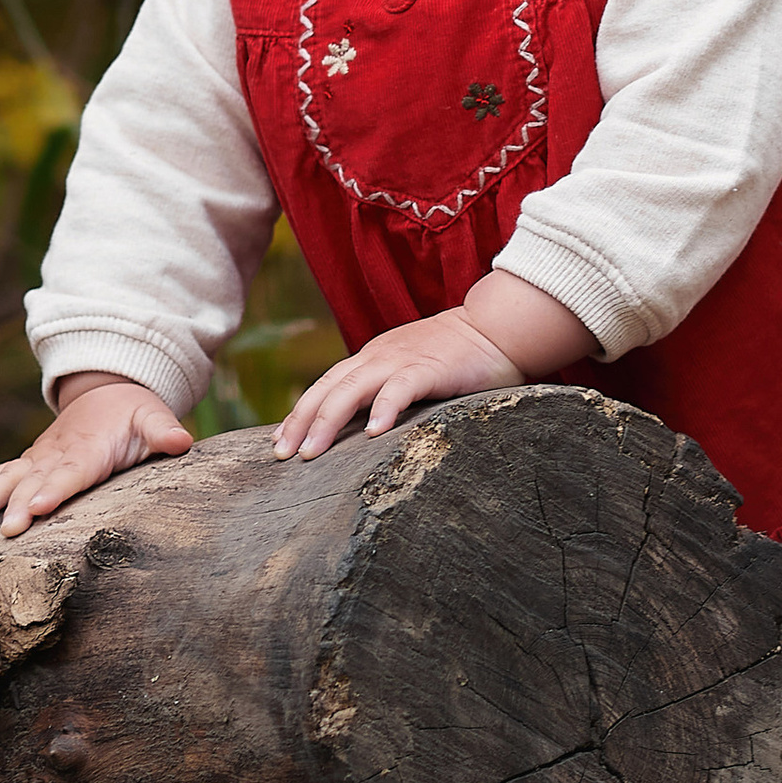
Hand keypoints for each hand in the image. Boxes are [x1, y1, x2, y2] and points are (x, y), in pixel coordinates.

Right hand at [0, 370, 192, 537]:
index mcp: (89, 449)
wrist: (108, 392)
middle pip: (32, 482)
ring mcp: (38, 459)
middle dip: (12, 505)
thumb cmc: (134, 414)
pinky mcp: (28, 463)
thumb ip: (163, 432)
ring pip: (7, 479)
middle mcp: (57, 454)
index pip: (71, 473)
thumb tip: (182, 440)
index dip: (53, 490)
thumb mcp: (153, 417)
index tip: (35, 508)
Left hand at [272, 269, 592, 461]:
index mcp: (374, 358)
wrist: (500, 326)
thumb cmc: (460, 357)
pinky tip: (373, 434)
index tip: (281, 442)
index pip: (326, 384)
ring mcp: (403, 359)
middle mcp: (379, 356)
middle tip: (282, 456)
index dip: (301, 412)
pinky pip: (401, 388)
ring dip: (328, 421)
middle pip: (329, 388)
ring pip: (353, 389)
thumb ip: (389, 392)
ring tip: (311, 453)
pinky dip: (384, 408)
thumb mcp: (412, 372)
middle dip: (301, 421)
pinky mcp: (430, 367)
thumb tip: (364, 428)